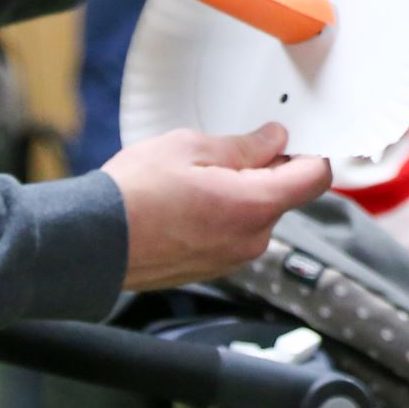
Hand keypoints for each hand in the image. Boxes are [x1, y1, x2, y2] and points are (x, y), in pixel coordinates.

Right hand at [105, 123, 332, 290]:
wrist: (92, 242)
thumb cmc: (133, 195)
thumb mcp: (190, 148)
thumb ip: (243, 146)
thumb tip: (274, 140)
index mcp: (254, 206)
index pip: (316, 178)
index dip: (310, 152)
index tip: (294, 139)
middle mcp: (252, 240)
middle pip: (284, 195)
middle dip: (266, 171)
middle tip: (226, 152)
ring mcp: (232, 259)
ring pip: (257, 214)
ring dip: (241, 193)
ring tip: (196, 178)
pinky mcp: (213, 268)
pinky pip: (235, 233)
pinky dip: (223, 215)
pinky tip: (188, 202)